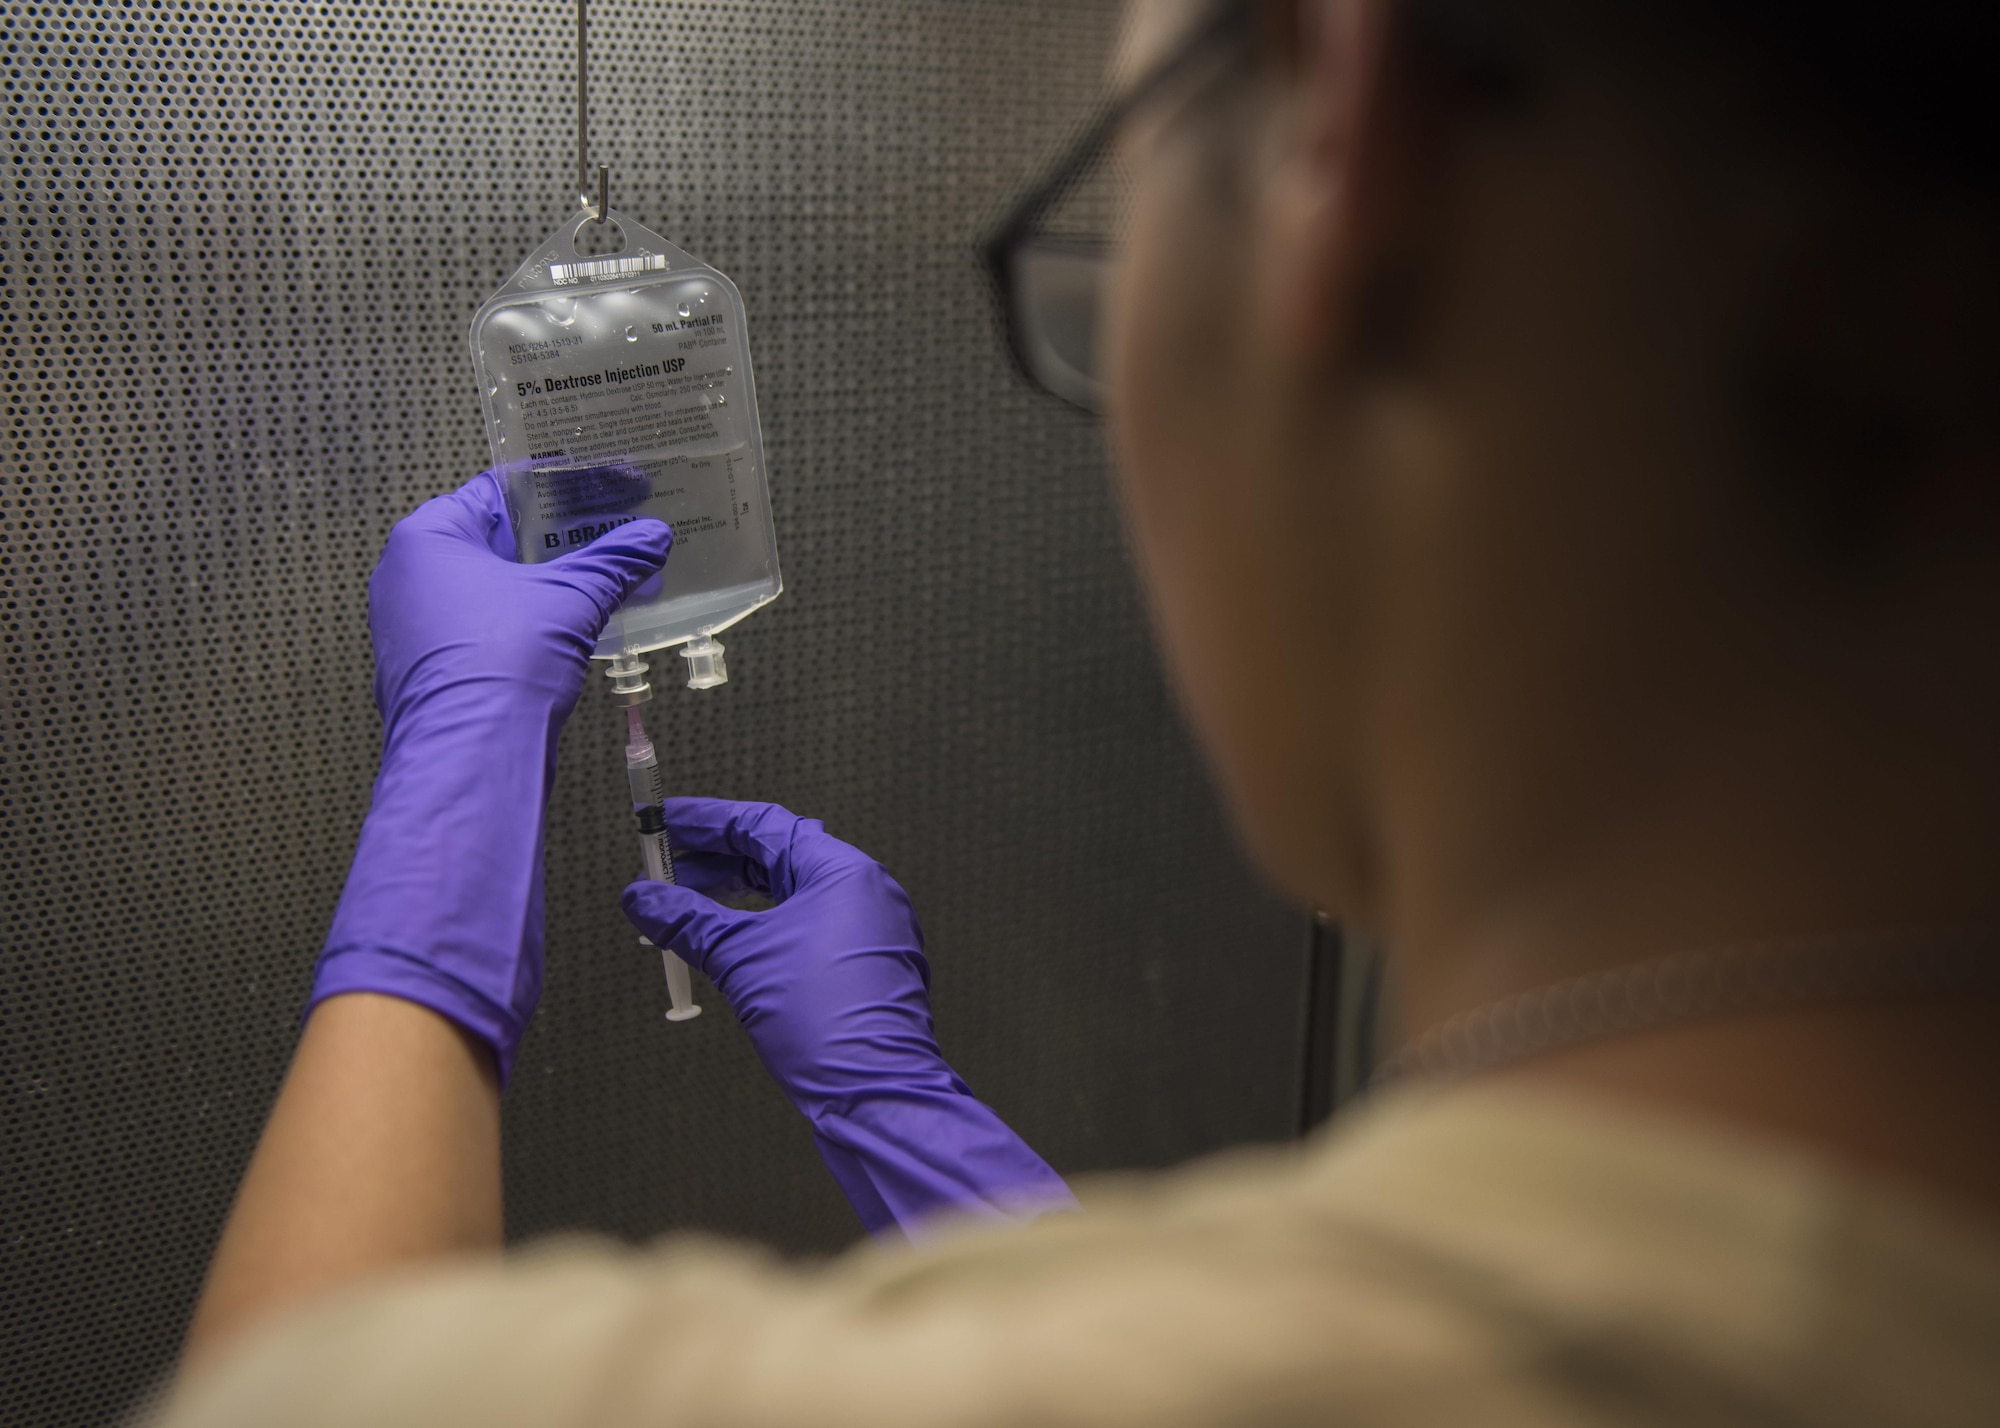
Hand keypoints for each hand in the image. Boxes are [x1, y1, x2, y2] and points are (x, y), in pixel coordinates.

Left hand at [311, 471, 669, 1083]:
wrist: (470, 758)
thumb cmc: (504, 661)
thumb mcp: (572, 599)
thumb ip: (613, 562)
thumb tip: (652, 537)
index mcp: (428, 536)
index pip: (501, 490)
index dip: (565, 487)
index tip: (613, 488)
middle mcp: (405, 574)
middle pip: (496, 541)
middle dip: (560, 541)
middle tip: (616, 537)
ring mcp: (409, 627)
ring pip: (491, 590)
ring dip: (547, 586)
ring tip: (605, 584)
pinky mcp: (424, 672)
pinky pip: (482, 632)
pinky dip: (525, 626)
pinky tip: (571, 633)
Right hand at [623, 798, 1075, 1237]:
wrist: (872, 1095)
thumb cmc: (826, 1023)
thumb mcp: (741, 960)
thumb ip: (687, 920)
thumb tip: (643, 897)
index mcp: (843, 872)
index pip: (764, 825)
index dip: (707, 822)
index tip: (664, 822)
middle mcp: (862, 892)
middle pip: (775, 856)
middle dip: (712, 863)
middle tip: (662, 871)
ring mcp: (866, 931)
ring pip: (787, 894)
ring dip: (732, 898)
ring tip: (680, 909)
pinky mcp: (860, 967)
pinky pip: (801, 929)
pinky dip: (758, 929)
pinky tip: (721, 944)